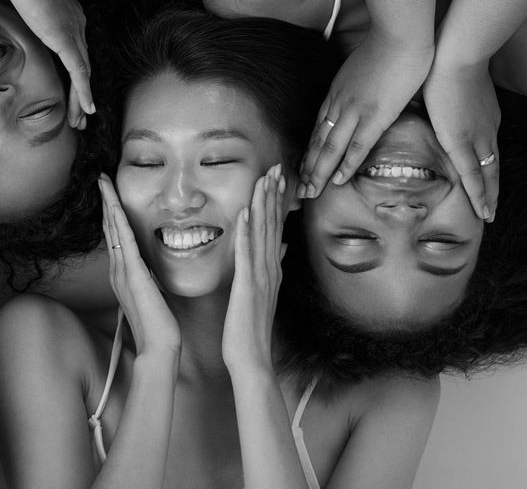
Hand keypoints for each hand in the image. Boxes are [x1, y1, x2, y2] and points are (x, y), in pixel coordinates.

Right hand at [0, 0, 93, 128]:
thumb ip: (24, 4)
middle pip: (83, 65)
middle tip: (81, 114)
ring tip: (80, 120)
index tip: (72, 89)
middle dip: (82, 93)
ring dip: (81, 99)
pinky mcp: (66, 40)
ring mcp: (73, 32)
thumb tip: (13, 3)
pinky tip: (86, 109)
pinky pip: (79, 72)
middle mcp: (77, 25)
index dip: (76, 73)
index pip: (75, 50)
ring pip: (83, 74)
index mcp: (70, 15)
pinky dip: (84, 92)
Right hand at [98, 174, 179, 357]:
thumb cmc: (159, 325)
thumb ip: (148, 278)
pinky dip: (117, 219)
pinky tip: (114, 203)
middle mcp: (118, 270)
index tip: (109, 194)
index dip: (111, 213)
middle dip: (105, 201)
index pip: (115, 236)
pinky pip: (123, 240)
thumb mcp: (152, 294)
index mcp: (123, 274)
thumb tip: (150, 266)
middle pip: (109, 227)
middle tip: (100, 178)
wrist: (158, 346)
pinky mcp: (133, 273)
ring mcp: (123, 271)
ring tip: (103, 182)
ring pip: (113, 229)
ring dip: (108, 203)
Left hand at [223, 165, 285, 374]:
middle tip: (276, 168)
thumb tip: (282, 246)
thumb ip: (271, 268)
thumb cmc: (251, 328)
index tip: (278, 179)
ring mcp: (260, 277)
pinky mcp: (247, 286)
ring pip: (263, 234)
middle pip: (273, 225)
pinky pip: (246, 254)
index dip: (276, 202)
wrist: (251, 357)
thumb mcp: (264, 294)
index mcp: (271, 270)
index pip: (275, 229)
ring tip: (264, 180)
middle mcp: (270, 269)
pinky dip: (246, 232)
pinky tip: (245, 213)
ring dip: (263, 205)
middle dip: (274, 195)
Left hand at [299, 35, 432, 197]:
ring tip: (310, 192)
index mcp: (336, 93)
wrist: (399, 33)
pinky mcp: (374, 115)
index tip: (302, 168)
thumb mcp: (361, 69)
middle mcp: (338, 104)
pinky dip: (345, 165)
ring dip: (318, 172)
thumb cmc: (387, 47)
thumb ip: (357, 86)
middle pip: (317, 141)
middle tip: (299, 190)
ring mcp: (354, 110)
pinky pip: (356, 146)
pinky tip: (337, 180)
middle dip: (307, 168)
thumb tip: (361, 95)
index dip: (309, 151)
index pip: (317, 128)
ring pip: (329, 148)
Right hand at [423, 60, 498, 220]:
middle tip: (491, 208)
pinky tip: (482, 211)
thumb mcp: (439, 83)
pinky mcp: (462, 141)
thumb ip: (429, 98)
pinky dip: (479, 195)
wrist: (454, 51)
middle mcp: (484, 129)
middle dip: (492, 187)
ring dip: (488, 196)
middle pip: (492, 165)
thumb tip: (410, 99)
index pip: (484, 146)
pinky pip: (474, 175)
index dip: (484, 165)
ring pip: (487, 174)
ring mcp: (476, 136)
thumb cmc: (443, 58)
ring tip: (487, 215)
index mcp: (480, 116)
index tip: (483, 178)